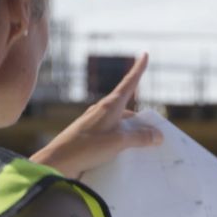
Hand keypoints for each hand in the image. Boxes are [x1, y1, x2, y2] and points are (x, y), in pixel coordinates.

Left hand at [30, 53, 162, 178]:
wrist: (57, 162)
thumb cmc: (86, 147)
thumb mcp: (118, 142)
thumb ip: (140, 137)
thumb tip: (158, 135)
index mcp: (110, 106)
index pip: (129, 83)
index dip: (139, 69)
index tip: (145, 54)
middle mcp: (101, 112)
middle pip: (127, 110)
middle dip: (141, 120)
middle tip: (155, 134)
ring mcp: (94, 124)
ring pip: (119, 124)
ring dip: (131, 133)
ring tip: (142, 149)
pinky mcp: (88, 137)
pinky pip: (110, 136)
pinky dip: (120, 143)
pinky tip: (123, 156)